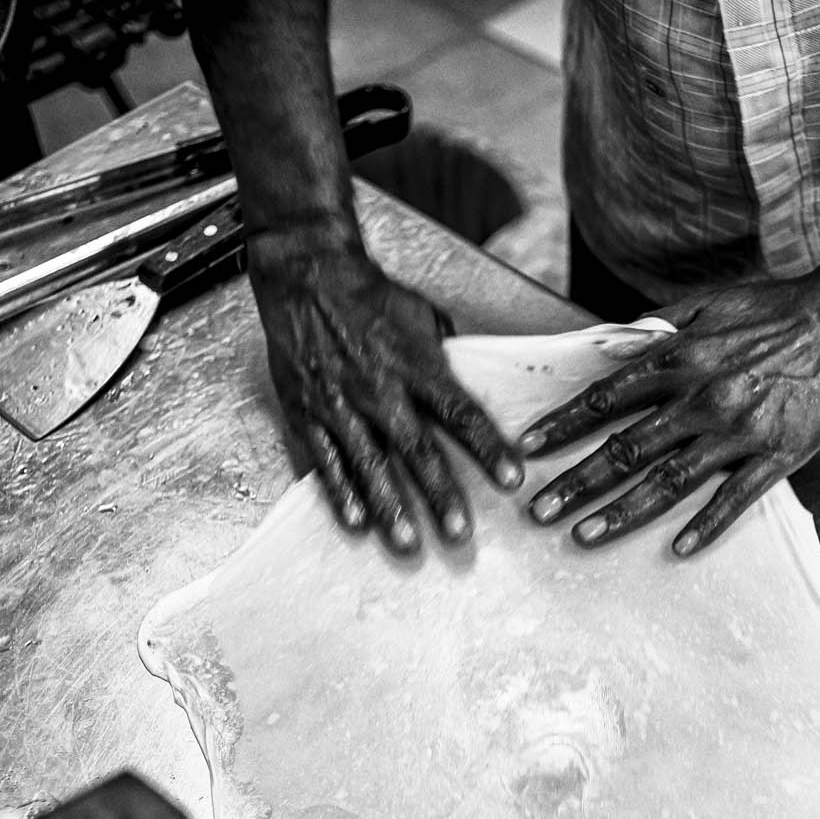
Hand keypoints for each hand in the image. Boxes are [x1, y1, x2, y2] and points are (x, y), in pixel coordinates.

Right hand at [246, 222, 523, 552]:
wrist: (306, 275)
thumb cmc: (370, 295)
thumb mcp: (423, 316)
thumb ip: (445, 359)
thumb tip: (472, 389)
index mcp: (416, 364)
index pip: (461, 413)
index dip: (489, 448)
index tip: (513, 479)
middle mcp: (379, 387)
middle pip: (416, 449)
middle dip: (439, 494)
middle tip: (459, 535)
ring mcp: (339, 403)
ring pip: (368, 463)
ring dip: (389, 507)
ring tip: (406, 544)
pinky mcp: (306, 411)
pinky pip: (324, 459)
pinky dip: (339, 493)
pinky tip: (355, 523)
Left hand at [518, 278, 819, 555]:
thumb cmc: (778, 309)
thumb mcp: (709, 304)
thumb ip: (659, 328)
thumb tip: (610, 348)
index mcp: (681, 357)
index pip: (606, 397)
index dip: (563, 424)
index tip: (527, 448)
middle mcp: (702, 396)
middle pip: (626, 449)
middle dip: (576, 482)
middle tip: (537, 510)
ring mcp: (739, 430)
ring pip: (668, 480)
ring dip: (621, 512)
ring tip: (584, 536)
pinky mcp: (777, 454)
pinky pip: (735, 498)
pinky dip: (706, 525)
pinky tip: (678, 548)